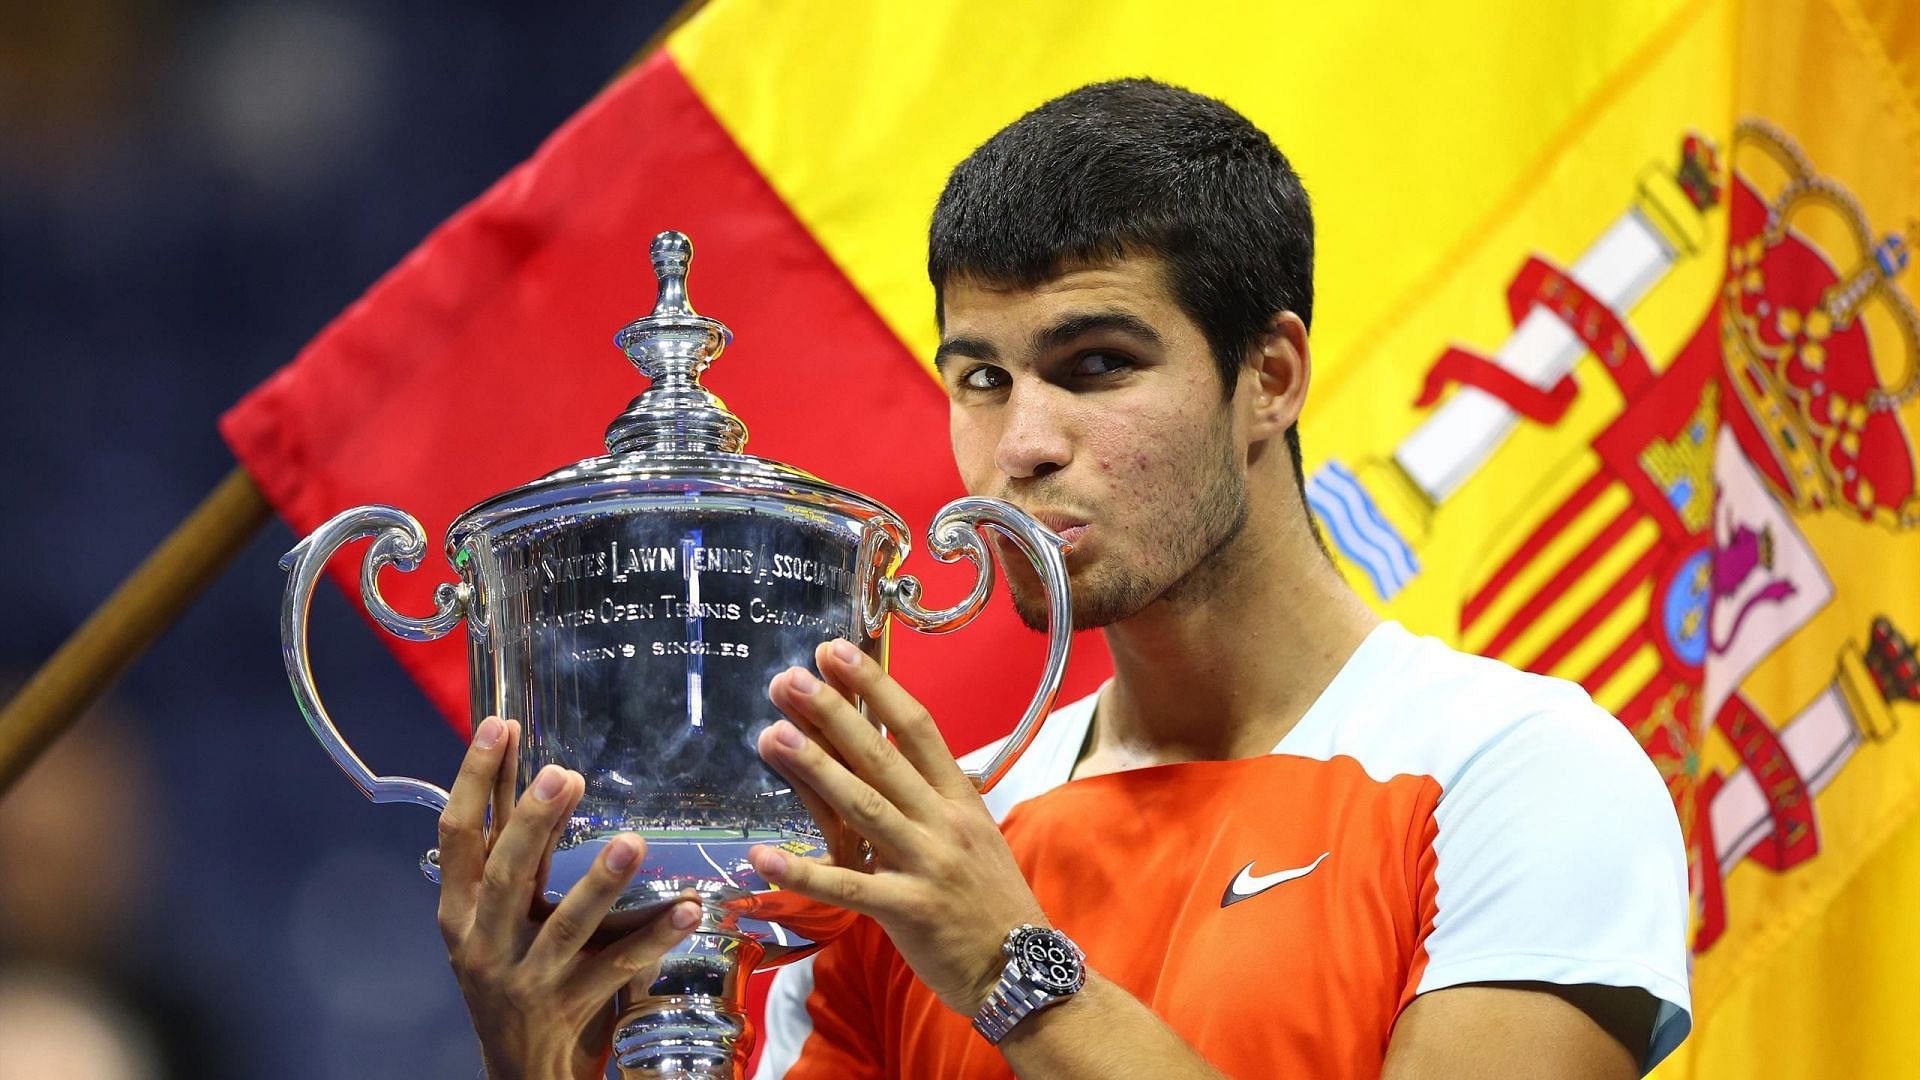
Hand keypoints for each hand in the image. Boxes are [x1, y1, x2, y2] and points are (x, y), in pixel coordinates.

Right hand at [438, 716, 701, 1079]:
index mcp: (459, 911)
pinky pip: (619, 966)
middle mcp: (484, 943)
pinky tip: (687, 908)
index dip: (472, 779)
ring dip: (600, 881)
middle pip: (506, 875)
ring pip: (566, 925)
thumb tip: (540, 771)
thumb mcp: (500, 916)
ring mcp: (528, 978)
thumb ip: (520, 854)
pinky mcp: (570, 1007)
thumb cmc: (514, 971)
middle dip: (534, 822)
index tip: (499, 724)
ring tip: (632, 841)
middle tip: (566, 774)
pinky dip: (654, 936)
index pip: (457, 835)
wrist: (520, 1067)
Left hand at [747, 641, 1047, 1015]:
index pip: (916, 727)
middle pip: (882, 757)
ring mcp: (926, 865)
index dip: (875, 686)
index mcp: (960, 798)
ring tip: (772, 735)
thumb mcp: (975, 834)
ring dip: (814, 769)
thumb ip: (934, 796)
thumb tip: (888, 753)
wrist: (1021, 969)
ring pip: (863, 808)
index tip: (836, 653)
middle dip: (833, 713)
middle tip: (788, 679)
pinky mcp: (906, 910)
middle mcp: (944, 823)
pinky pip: (847, 886)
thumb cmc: (991, 900)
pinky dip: (803, 872)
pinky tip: (763, 857)